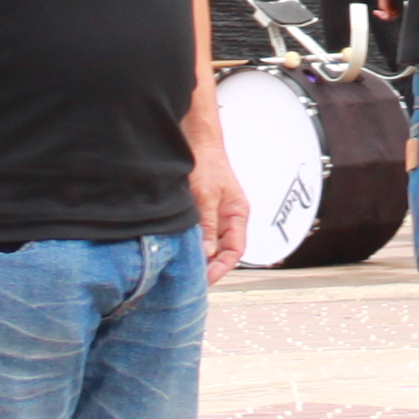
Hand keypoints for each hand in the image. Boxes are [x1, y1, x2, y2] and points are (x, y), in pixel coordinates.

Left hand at [191, 135, 249, 281]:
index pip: (235, 250)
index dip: (222, 267)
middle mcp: (227, 217)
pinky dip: (191, 242)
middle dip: (209, 265)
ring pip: (208, 243)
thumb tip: (206, 251)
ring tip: (185, 265)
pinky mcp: (200, 210)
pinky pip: (198, 232)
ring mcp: (213, 214)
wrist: (195, 140)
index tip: (207, 279)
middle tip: (193, 277)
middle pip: (222, 250)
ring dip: (199, 254)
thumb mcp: (207, 196)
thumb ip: (208, 225)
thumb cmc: (207, 161)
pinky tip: (180, 248)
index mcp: (238, 214)